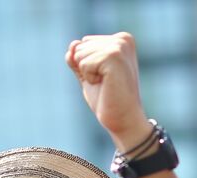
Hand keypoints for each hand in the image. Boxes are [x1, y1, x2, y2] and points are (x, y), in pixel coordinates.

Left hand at [66, 33, 150, 151]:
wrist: (124, 119)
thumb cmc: (108, 99)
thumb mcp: (88, 74)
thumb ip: (78, 58)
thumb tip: (73, 45)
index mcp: (120, 40)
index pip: (83, 43)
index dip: (87, 66)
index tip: (106, 78)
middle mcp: (122, 39)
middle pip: (80, 47)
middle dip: (87, 69)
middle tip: (106, 83)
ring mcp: (119, 46)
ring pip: (79, 54)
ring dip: (88, 74)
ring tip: (107, 84)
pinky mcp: (114, 56)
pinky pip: (83, 64)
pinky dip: (89, 78)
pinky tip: (106, 85)